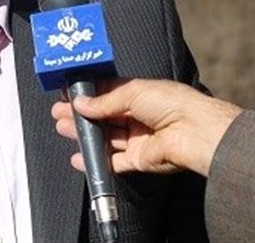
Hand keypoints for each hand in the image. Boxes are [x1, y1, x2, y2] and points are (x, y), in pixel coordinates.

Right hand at [51, 78, 241, 176]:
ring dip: (84, 134)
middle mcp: (137, 115)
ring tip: (63, 128)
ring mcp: (137, 138)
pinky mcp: (138, 159)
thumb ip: (104, 101)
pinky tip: (79, 156)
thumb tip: (81, 103)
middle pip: (102, 116)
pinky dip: (95, 160)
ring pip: (104, 137)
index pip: (106, 93)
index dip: (87, 95)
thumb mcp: (132, 92)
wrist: (194, 132)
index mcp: (138, 94)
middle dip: (80, 114)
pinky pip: (112, 161)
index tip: (68, 95)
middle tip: (59, 113)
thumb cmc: (173, 103)